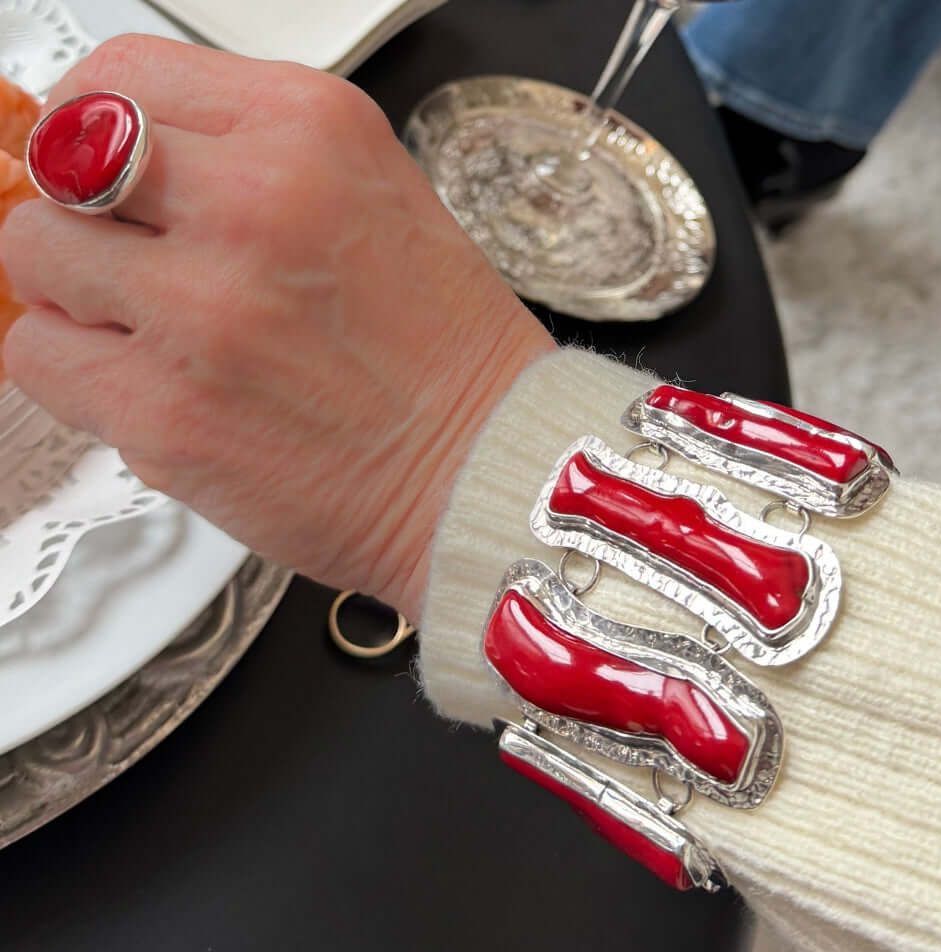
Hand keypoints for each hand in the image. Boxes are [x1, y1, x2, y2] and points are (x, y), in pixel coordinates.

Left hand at [0, 35, 554, 620]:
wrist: (482, 474)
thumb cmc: (445, 359)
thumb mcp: (372, 201)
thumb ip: (246, 165)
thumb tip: (119, 164)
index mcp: (309, 132)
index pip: (120, 76)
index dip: (87, 126)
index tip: (93, 173)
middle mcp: (253, 204)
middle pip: (61, 164)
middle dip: (87, 219)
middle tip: (136, 267)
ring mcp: (201, 309)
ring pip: (34, 258)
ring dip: (80, 299)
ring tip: (157, 340)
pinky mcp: (165, 412)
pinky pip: (40, 359)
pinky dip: (80, 375)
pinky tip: (155, 392)